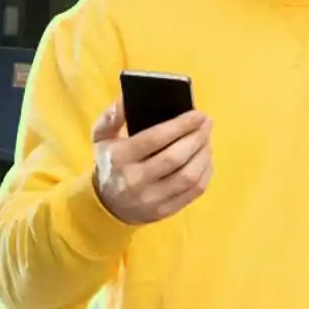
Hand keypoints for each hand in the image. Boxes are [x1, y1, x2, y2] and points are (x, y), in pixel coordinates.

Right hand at [90, 100, 212, 224]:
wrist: (108, 205)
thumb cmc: (110, 163)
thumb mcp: (101, 137)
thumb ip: (112, 116)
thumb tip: (128, 97)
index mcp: (120, 158)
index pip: (155, 138)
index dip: (180, 125)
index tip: (198, 114)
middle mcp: (136, 180)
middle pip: (175, 157)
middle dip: (197, 137)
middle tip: (207, 122)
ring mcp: (152, 199)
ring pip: (189, 176)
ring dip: (204, 154)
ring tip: (207, 138)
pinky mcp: (166, 211)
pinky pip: (194, 191)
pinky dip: (205, 172)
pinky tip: (206, 158)